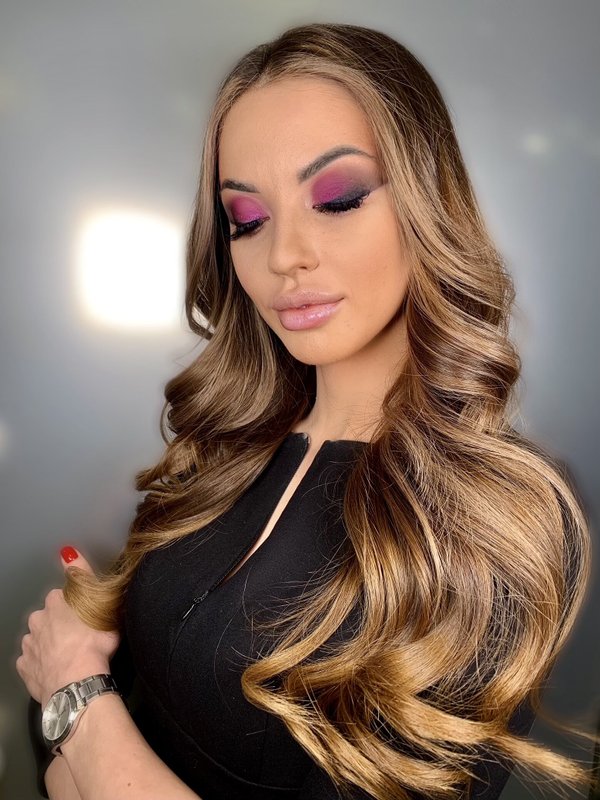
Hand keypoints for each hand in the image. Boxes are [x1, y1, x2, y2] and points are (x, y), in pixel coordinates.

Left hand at [16, 546, 120, 708]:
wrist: (78, 683)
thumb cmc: (93, 644)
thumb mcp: (99, 600)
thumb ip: (83, 573)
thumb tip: (67, 551)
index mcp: (56, 602)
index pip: (63, 596)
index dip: (76, 606)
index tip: (87, 616)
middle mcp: (37, 620)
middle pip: (49, 617)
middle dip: (61, 624)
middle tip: (81, 636)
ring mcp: (29, 645)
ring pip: (40, 639)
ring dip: (51, 644)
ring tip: (71, 655)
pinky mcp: (25, 668)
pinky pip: (33, 662)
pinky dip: (43, 664)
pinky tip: (59, 668)